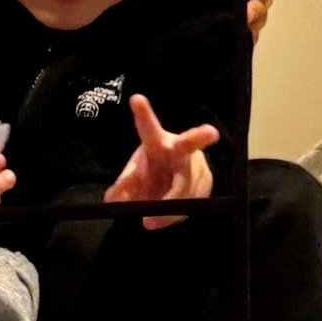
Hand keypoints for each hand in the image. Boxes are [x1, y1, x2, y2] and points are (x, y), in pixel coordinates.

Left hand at [104, 92, 217, 229]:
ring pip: (186, 187)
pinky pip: (192, 201)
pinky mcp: (207, 180)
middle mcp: (180, 148)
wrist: (177, 176)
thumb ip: (123, 187)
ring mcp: (196, 163)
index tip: (135, 99)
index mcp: (157, 142)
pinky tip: (167, 216)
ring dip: (168, 208)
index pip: (148, 127)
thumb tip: (111, 199)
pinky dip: (175, 215)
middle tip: (210, 133)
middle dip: (200, 137)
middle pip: (190, 142)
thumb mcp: (134, 177)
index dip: (142, 114)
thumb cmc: (152, 169)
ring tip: (149, 222)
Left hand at [195, 0, 277, 44]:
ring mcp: (243, 14)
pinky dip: (243, 37)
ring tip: (242, 23)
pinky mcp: (234, 34)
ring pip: (258, 18)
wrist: (169, 7)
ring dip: (253, 21)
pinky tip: (236, 38)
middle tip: (249, 8)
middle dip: (260, 3)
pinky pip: (245, 38)